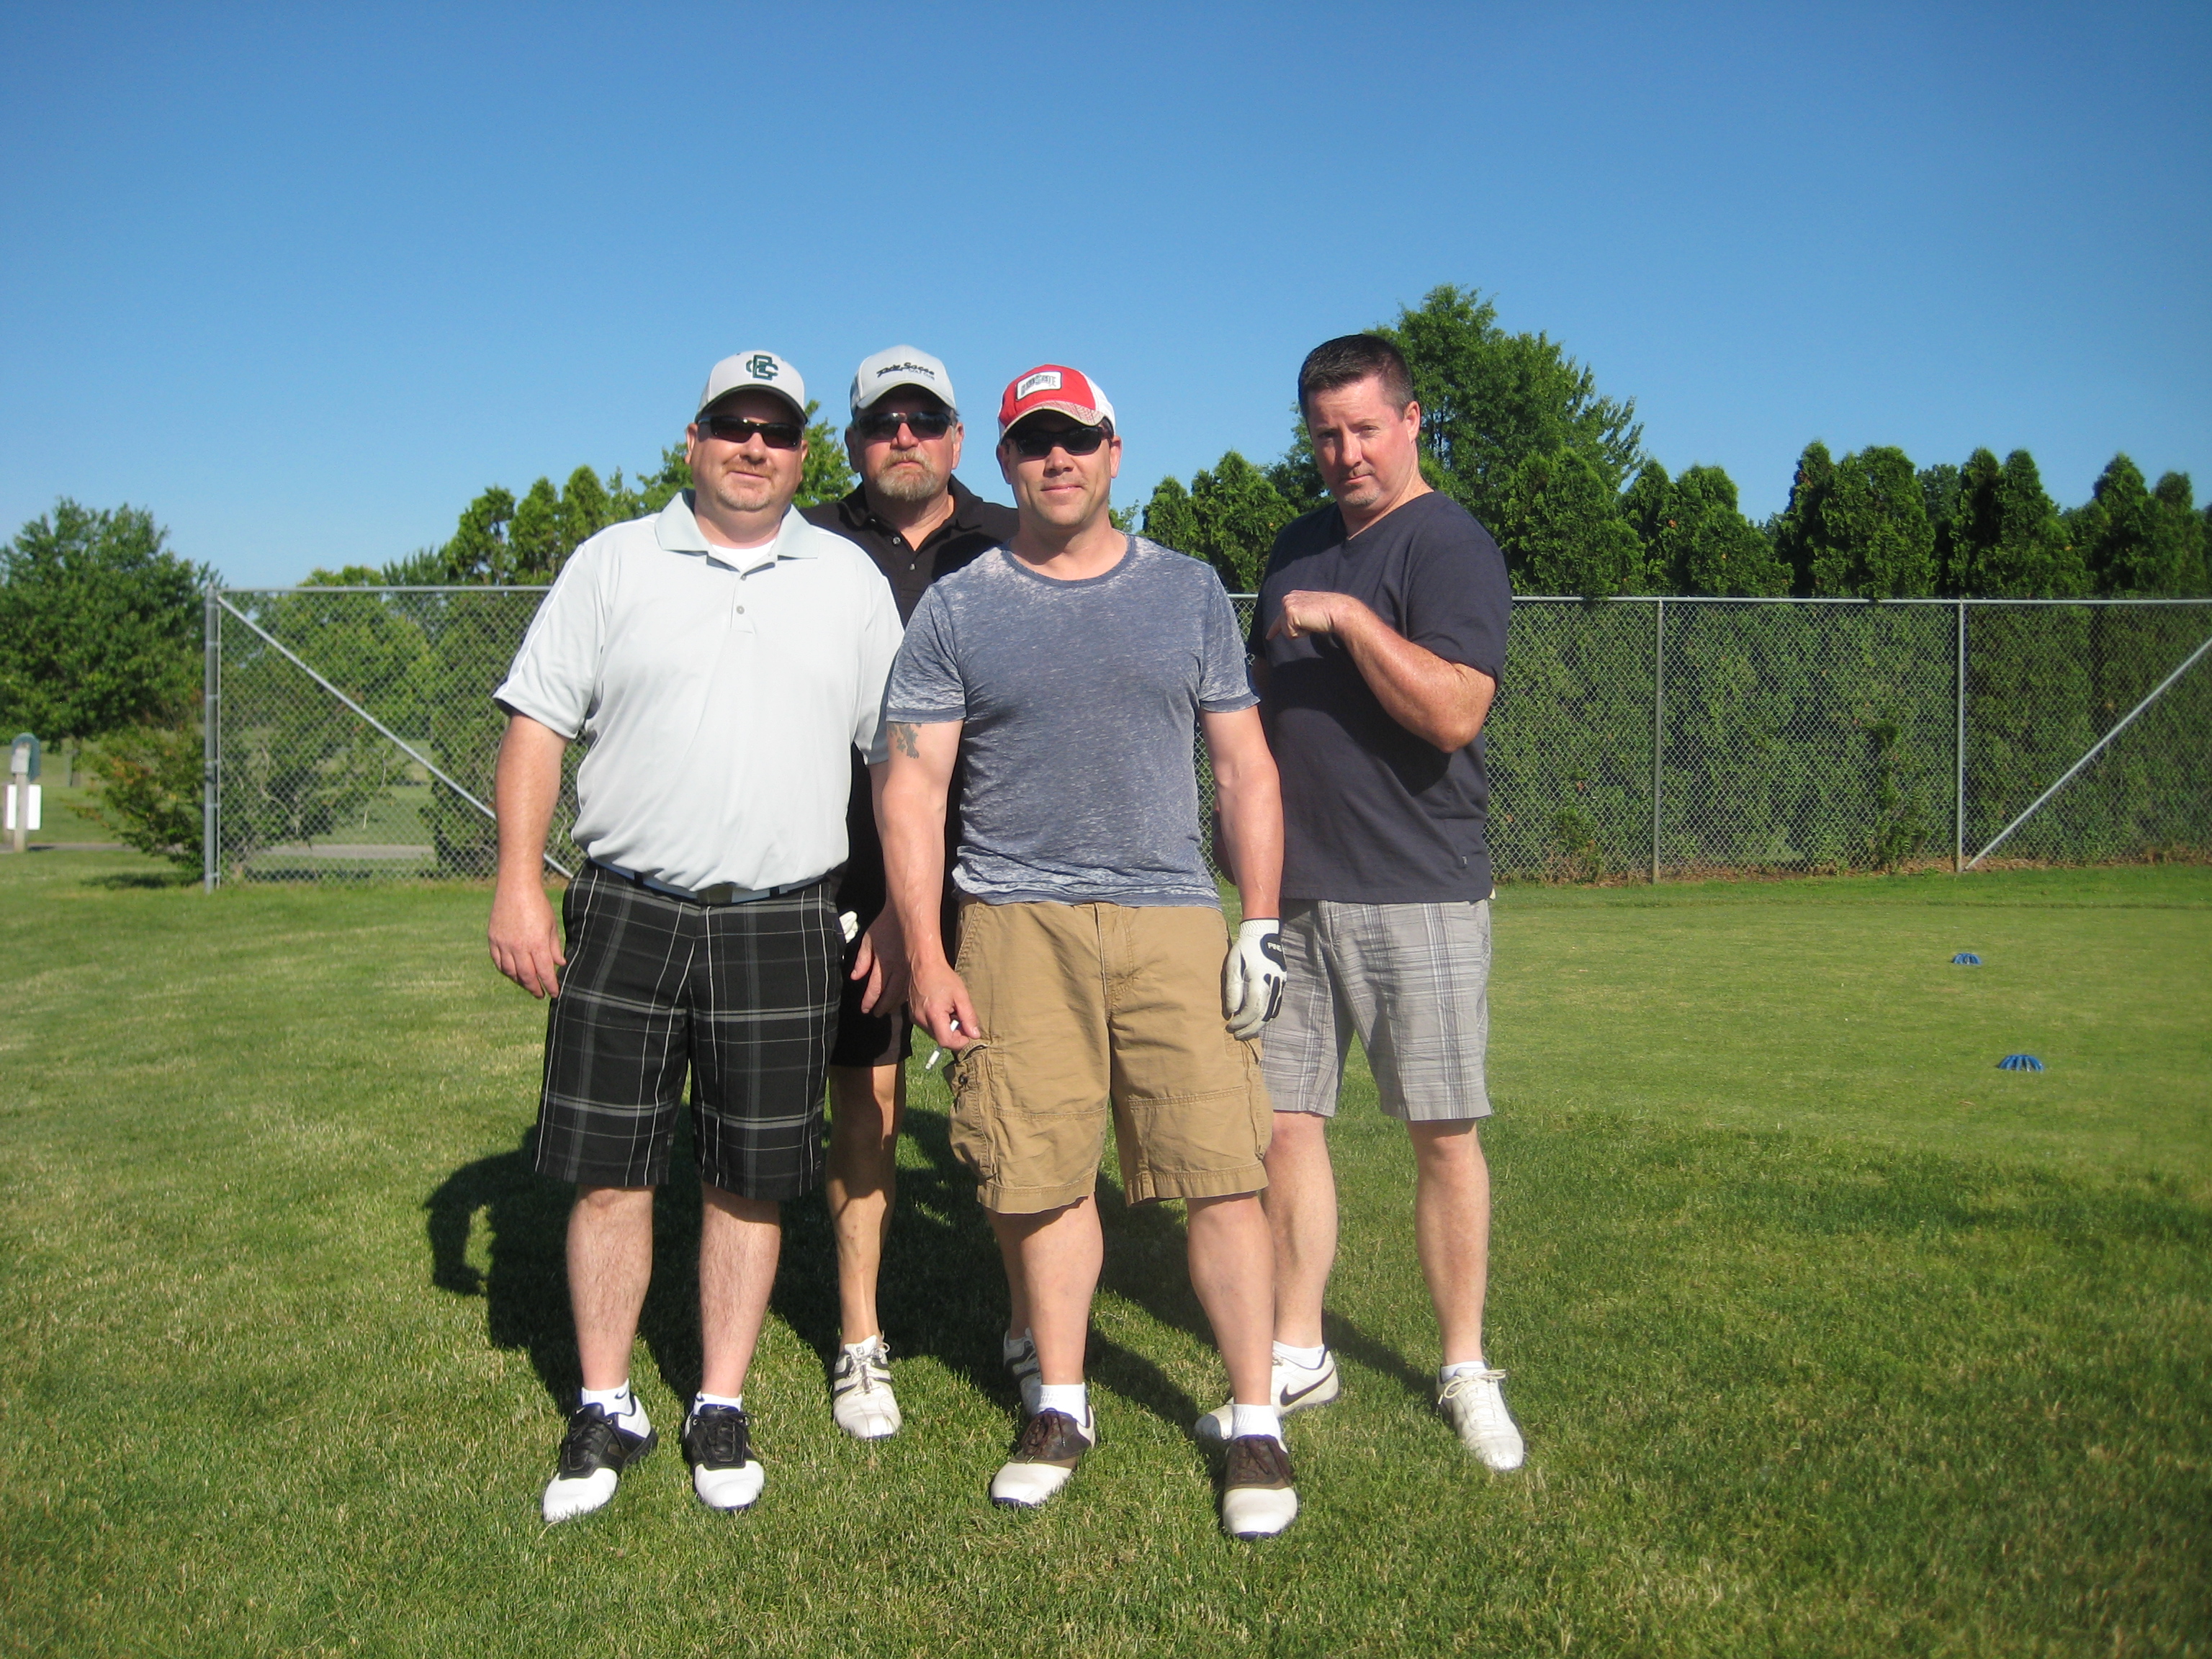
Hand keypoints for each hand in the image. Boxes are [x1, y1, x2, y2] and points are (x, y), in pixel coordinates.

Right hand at [489, 881, 564, 997]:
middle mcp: (519, 947)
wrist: (516, 887)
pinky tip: (513, 973)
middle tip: (540, 994)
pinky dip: (506, 971)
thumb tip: (560, 964)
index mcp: (537, 944)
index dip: (550, 986)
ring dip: (520, 982)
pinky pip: (498, 962)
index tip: (554, 993)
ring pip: (511, 972)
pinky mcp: (493, 939)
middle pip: (526, 976)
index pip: (544, 973)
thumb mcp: (552, 925)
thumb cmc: (538, 905)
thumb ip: (554, 947)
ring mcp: (504, 944)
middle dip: (535, 988)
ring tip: (528, 984)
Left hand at [851, 910, 909, 1014]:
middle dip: (883, 1006)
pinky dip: (906, 994)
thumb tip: (855, 977)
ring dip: (895, 1003)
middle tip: (877, 1014)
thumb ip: (862, 960)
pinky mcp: (917, 965)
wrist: (907, 914)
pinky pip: (912, 984)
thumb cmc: (885, 924)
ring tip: (889, 1010)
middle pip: (889, 994)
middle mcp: (897, 969)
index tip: (865, 1010)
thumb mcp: (868, 940)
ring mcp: (909, 968)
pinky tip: (903, 999)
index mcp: (884, 963)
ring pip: (903, 992)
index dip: (869, 1001)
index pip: (875, 988)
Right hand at [909, 956, 981, 1050]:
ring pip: (935, 1033)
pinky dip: (938, 1023)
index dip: (959, 1041)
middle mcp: (921, 1019)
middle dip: (954, 1034)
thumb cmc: (943, 977)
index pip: (946, 1041)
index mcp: (934, 1014)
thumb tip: (975, 1035)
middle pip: (940, 1039)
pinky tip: (942, 1009)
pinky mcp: (913, 1016)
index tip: (968, 1033)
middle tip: (961, 1018)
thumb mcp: (961, 996)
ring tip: (951, 1010)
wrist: (923, 965)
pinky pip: (928, 1026)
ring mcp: (915, 1018)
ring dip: (946, 1028)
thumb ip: (969, 1017)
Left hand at [1223, 918, 1285, 1039]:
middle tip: (1237, 1035)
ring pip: (1272, 1013)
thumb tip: (1232, 1011)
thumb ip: (1233, 989)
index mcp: (1260, 979)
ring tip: (1246, 1031)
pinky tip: (1256, 1019)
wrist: (1263, 933)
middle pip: (1264, 1015)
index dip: (1241, 1021)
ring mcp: (1280, 984)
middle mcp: (1274, 984)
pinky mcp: (1282, 983)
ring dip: (1259, 1025)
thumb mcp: (1233, 966)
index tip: (1230, 1026)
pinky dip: (1266, 1016)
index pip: (1252, 1009)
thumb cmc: (1244, 949)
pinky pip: (1276, 1006)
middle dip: (1250, 1029)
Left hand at [1268, 589, 1367, 642]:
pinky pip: (1290, 634)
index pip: (1280, 615)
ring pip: (1285, 631)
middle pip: (1282, 626)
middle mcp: (1288, 598)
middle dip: (1296, 630)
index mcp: (1293, 596)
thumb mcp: (1311, 610)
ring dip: (1300, 632)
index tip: (1269, 637)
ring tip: (1313, 622)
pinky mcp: (1290, 614)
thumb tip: (1297, 623)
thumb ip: (1301, 613)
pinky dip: (1302, 634)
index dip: (1275, 629)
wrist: (1339, 611)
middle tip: (1312, 622)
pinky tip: (1311, 624)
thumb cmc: (1330, 612)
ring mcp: (1287, 605)